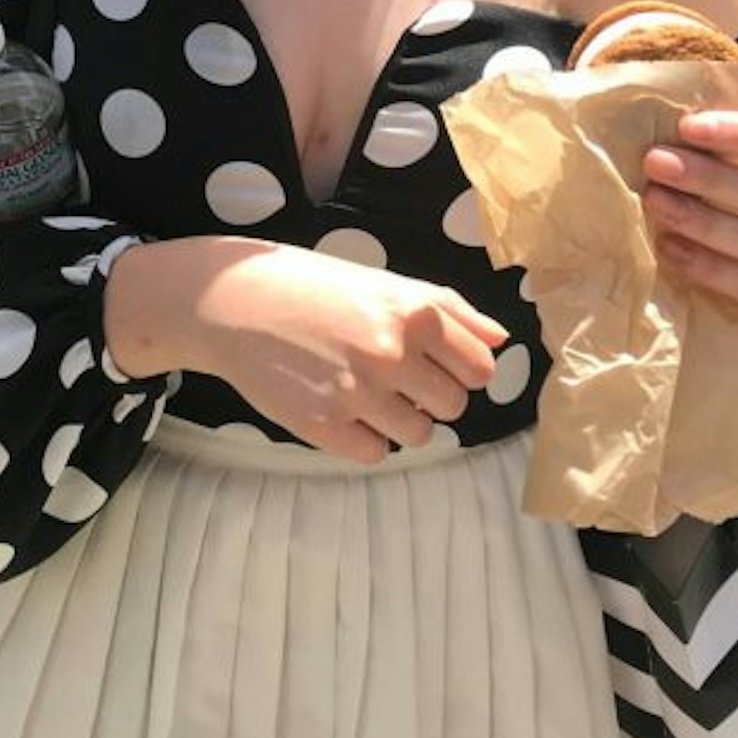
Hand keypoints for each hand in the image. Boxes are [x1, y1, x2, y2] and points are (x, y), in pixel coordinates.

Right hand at [108, 237, 506, 466]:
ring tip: (364, 392)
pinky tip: (340, 408)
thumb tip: (502, 340)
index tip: (433, 363)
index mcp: (415, 314)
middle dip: (430, 396)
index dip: (461, 370)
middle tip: (392, 376)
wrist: (235, 303)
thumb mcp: (387, 284)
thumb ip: (451, 311)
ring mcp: (358, 394)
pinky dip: (364, 438)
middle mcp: (392, 354)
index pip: (481, 369)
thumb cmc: (316, 288)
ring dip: (399, 420)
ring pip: (419, 435)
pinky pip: (375, 453)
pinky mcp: (324, 426)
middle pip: (453, 406)